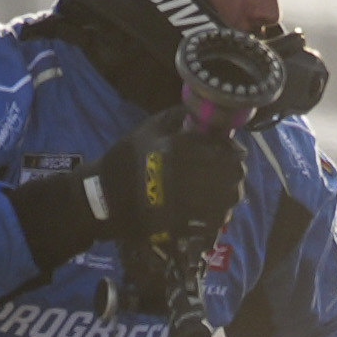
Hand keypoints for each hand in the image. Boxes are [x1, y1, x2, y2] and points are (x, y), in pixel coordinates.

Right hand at [10, 107, 243, 276]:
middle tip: (229, 170)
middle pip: (233, 174)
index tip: (233, 151)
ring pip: (229, 198)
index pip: (225, 150)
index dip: (233, 150)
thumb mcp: (146, 130)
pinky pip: (216, 220)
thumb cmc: (124, 160)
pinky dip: (219, 214)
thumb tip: (200, 110)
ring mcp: (186, 204)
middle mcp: (186, 176)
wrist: (102, 199)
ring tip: (222, 190)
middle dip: (235, 171)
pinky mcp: (183, 225)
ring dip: (229, 192)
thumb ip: (176, 117)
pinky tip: (211, 209)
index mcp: (179, 151)